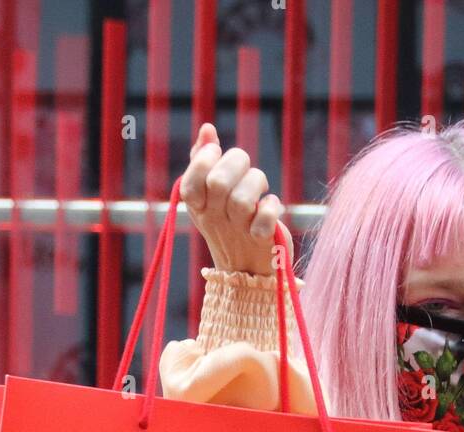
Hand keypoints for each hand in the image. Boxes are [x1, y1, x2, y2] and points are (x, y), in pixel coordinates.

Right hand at [179, 122, 292, 275]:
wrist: (248, 270)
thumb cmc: (230, 223)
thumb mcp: (210, 193)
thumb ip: (203, 160)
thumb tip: (207, 129)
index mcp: (197, 205)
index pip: (192, 178)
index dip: (206, 158)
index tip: (218, 155)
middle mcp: (214, 218)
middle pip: (219, 182)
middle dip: (237, 163)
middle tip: (245, 170)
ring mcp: (237, 231)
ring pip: (242, 200)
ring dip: (257, 183)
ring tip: (260, 190)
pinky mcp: (261, 241)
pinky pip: (265, 220)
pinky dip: (272, 207)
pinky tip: (271, 207)